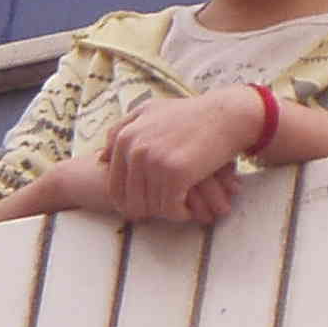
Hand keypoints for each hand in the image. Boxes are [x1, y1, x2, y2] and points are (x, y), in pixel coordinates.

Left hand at [101, 87, 261, 221]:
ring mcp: (153, 160)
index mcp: (124, 137)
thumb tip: (101, 159)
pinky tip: (189, 210)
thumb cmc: (191, 116)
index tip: (151, 203)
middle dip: (149, 209)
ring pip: (151, 207)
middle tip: (168, 207)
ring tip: (181, 205)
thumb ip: (122, 130)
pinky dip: (180, 214)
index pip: (115, 188)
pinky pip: (170, 209)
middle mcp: (134, 148)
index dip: (131, 202)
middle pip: (131, 201)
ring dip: (167, 212)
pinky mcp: (174, 173)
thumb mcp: (150, 112)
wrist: (227, 114)